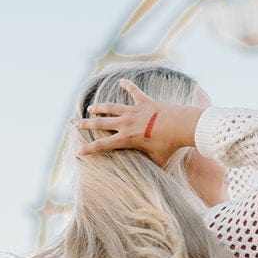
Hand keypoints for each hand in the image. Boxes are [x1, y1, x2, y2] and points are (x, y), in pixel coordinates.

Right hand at [76, 80, 201, 167]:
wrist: (182, 126)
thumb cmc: (171, 146)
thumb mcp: (158, 160)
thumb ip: (150, 164)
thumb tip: (152, 176)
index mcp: (127, 139)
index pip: (103, 146)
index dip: (89, 149)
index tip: (78, 151)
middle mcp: (126, 123)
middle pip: (101, 124)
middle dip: (86, 124)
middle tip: (75, 125)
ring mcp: (135, 111)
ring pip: (111, 107)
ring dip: (99, 107)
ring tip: (90, 108)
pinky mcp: (145, 101)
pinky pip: (134, 92)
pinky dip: (128, 86)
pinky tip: (121, 81)